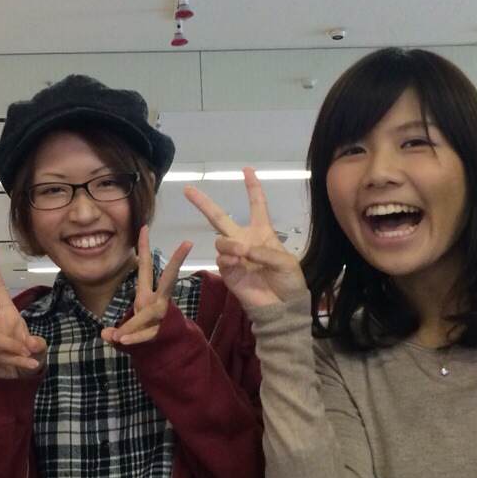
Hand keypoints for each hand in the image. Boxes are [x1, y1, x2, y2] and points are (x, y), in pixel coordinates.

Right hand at [0, 247, 45, 379]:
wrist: (23, 375)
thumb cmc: (28, 352)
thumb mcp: (37, 345)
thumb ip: (36, 344)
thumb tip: (31, 345)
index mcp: (5, 312)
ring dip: (15, 350)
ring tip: (29, 357)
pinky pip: (0, 357)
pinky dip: (18, 362)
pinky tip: (27, 365)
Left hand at [100, 227, 191, 346]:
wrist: (162, 353)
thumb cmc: (142, 334)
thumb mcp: (125, 330)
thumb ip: (115, 332)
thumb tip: (106, 334)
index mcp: (147, 294)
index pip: (145, 267)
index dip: (144, 248)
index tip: (144, 227)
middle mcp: (158, 301)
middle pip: (169, 278)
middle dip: (177, 261)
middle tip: (187, 243)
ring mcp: (162, 315)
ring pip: (151, 314)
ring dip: (133, 324)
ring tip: (119, 336)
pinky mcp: (163, 331)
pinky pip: (147, 334)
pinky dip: (135, 338)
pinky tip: (122, 341)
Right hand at [185, 167, 305, 309]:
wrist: (282, 307)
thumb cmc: (289, 281)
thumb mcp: (286, 262)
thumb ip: (265, 252)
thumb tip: (243, 250)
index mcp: (263, 233)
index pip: (257, 205)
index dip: (253, 187)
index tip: (247, 170)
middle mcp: (244, 241)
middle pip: (220, 218)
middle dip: (204, 203)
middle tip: (188, 189)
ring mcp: (234, 256)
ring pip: (220, 240)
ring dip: (229, 244)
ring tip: (241, 253)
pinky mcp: (227, 272)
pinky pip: (221, 259)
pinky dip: (228, 259)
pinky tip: (238, 263)